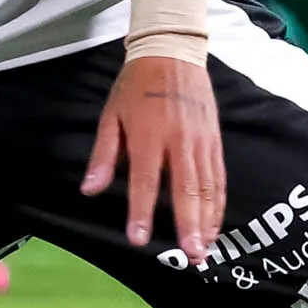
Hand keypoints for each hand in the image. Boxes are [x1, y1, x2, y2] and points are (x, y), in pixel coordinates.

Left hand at [82, 51, 223, 261]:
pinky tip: (214, 225)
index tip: (139, 239)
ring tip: (204, 250)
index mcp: (148, 134)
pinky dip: (218, 204)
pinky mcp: (214, 140)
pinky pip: (218, 177)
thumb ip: (103, 155)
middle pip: (185, 189)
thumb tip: (89, 190)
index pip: (146, 180)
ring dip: (207, 221)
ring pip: (207, 187)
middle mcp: (179, 140)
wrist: (172, 52)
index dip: (142, 211)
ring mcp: (201, 140)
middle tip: (190, 256)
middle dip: (188, 225)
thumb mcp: (111, 115)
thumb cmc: (135, 86)